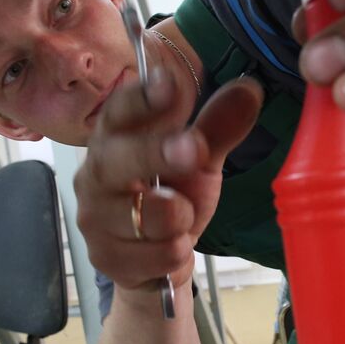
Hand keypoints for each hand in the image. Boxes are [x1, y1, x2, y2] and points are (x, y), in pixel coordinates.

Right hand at [75, 69, 263, 291]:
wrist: (155, 259)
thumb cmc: (170, 195)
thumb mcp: (198, 161)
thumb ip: (218, 127)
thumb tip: (249, 89)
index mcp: (116, 136)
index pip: (120, 111)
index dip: (141, 98)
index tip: (168, 84)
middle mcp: (96, 173)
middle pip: (116, 161)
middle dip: (155, 154)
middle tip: (192, 149)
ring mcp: (96, 217)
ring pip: (145, 216)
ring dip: (180, 218)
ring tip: (182, 217)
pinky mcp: (104, 256)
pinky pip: (154, 256)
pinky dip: (175, 252)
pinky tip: (172, 245)